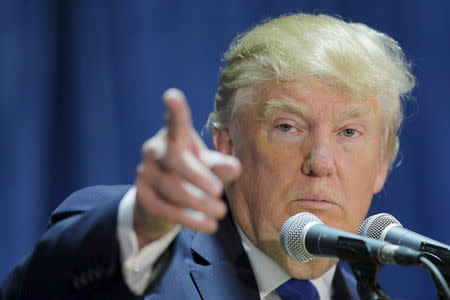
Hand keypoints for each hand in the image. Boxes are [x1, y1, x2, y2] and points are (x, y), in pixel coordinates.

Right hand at [134, 88, 240, 248]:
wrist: (162, 201)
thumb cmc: (191, 174)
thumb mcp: (208, 167)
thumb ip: (220, 165)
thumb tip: (235, 167)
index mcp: (173, 137)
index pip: (175, 122)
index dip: (175, 110)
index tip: (172, 96)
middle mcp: (154, 149)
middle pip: (175, 159)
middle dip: (200, 177)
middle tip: (220, 193)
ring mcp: (144, 172)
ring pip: (171, 187)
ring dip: (199, 202)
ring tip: (220, 212)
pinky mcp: (141, 195)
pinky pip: (164, 208)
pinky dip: (189, 219)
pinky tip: (208, 225)